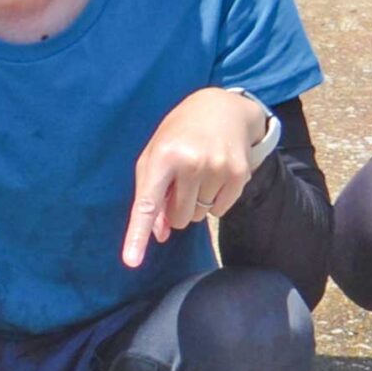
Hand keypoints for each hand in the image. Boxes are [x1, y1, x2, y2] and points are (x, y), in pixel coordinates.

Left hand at [122, 88, 266, 269]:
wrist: (222, 108)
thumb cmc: (180, 134)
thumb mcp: (156, 155)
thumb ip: (151, 195)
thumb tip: (159, 235)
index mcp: (163, 156)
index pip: (147, 204)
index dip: (138, 235)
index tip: (131, 262)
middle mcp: (191, 163)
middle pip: (178, 218)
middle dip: (176, 208)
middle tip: (180, 181)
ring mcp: (218, 169)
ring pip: (199, 217)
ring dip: (196, 203)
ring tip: (199, 173)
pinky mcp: (239, 175)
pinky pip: (219, 211)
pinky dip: (214, 201)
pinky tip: (215, 176)